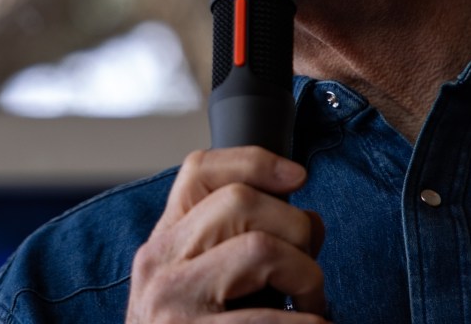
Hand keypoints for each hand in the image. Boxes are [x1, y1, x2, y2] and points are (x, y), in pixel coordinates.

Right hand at [127, 147, 327, 321]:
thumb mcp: (199, 284)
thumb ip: (235, 244)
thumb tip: (310, 223)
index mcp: (163, 245)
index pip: (199, 171)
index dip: (256, 161)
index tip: (298, 177)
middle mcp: (160, 268)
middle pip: (240, 201)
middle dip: (295, 227)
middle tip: (305, 268)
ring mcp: (174, 308)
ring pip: (261, 248)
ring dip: (307, 276)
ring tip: (310, 305)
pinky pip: (272, 320)